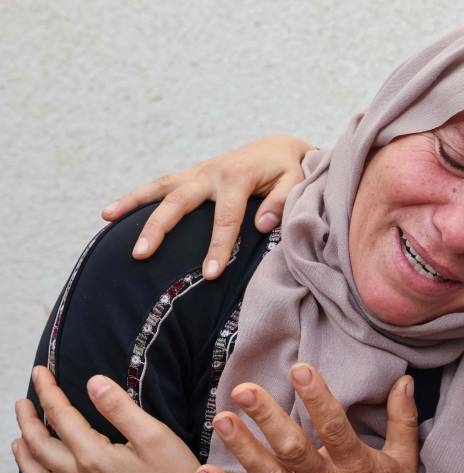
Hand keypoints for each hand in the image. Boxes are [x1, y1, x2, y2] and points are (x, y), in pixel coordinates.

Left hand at [13, 367, 216, 472]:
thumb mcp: (154, 434)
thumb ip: (120, 408)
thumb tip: (93, 382)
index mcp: (93, 456)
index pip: (61, 417)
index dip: (48, 392)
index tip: (39, 373)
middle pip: (42, 448)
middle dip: (28, 423)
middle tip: (22, 404)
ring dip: (25, 460)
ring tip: (18, 443)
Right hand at [102, 134, 313, 278]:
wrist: (279, 147)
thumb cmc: (290, 170)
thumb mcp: (297, 181)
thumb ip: (282, 202)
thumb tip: (262, 225)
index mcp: (238, 177)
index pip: (226, 218)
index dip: (218, 247)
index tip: (209, 274)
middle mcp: (212, 172)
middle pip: (179, 202)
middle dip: (160, 228)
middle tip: (141, 254)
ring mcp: (198, 172)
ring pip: (161, 188)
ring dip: (133, 204)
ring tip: (106, 219)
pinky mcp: (191, 175)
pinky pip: (160, 186)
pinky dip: (136, 197)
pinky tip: (111, 212)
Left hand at [201, 363, 445, 472]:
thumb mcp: (405, 459)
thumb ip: (402, 418)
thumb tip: (404, 379)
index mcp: (356, 464)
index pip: (335, 427)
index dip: (318, 398)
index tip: (300, 370)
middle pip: (293, 448)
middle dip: (267, 418)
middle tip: (244, 390)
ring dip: (243, 449)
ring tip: (222, 420)